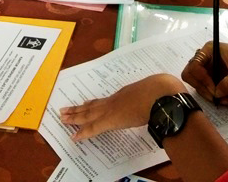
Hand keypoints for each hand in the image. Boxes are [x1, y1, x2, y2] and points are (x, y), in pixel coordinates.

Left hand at [59, 74, 184, 140]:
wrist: (163, 92)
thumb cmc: (165, 90)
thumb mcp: (159, 91)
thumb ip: (156, 95)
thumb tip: (163, 97)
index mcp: (126, 92)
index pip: (106, 100)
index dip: (94, 103)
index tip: (84, 104)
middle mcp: (116, 99)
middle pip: (93, 105)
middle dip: (79, 109)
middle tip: (64, 111)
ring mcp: (113, 108)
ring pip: (89, 113)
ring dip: (75, 116)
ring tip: (63, 118)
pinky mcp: (112, 119)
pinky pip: (94, 127)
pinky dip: (83, 131)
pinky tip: (74, 136)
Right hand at [182, 43, 227, 104]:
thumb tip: (216, 94)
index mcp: (209, 50)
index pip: (193, 66)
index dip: (201, 79)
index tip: (214, 90)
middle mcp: (206, 58)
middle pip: (192, 76)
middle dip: (203, 89)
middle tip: (217, 97)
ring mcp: (209, 68)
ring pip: (198, 85)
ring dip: (210, 95)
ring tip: (225, 100)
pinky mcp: (213, 78)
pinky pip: (207, 90)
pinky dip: (215, 97)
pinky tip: (227, 99)